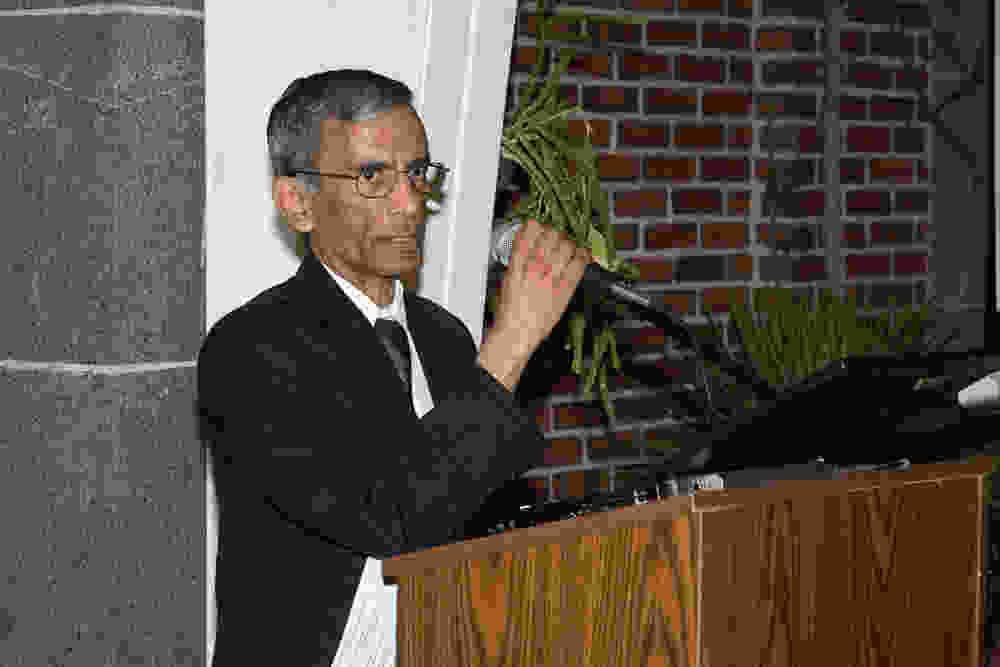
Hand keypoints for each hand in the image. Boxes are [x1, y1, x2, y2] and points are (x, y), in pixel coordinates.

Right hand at [491, 219, 592, 356]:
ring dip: (569, 243)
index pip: (530, 230)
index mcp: (517, 263)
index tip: (540, 228)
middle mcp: (534, 268)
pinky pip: (579, 265)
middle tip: (556, 238)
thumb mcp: (508, 279)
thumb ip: (519, 261)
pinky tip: (582, 256)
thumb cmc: (510, 311)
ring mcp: (551, 278)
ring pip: (567, 246)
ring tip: (568, 247)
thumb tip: (530, 246)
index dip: (538, 226)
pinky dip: (583, 257)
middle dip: (555, 233)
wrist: (516, 334)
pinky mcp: (565, 290)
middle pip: (551, 235)